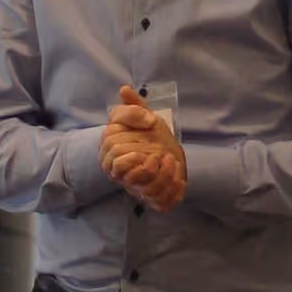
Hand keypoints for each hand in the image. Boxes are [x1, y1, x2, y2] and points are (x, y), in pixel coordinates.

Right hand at [102, 87, 185, 209]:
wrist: (172, 156)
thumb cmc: (152, 137)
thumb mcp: (144, 117)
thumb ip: (133, 106)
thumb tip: (124, 90)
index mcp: (112, 154)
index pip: (113, 151)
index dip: (133, 141)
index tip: (151, 127)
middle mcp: (119, 175)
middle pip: (124, 171)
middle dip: (147, 159)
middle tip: (163, 152)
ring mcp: (135, 189)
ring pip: (143, 189)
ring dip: (163, 175)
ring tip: (172, 162)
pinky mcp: (152, 200)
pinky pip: (158, 201)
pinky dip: (171, 189)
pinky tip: (179, 179)